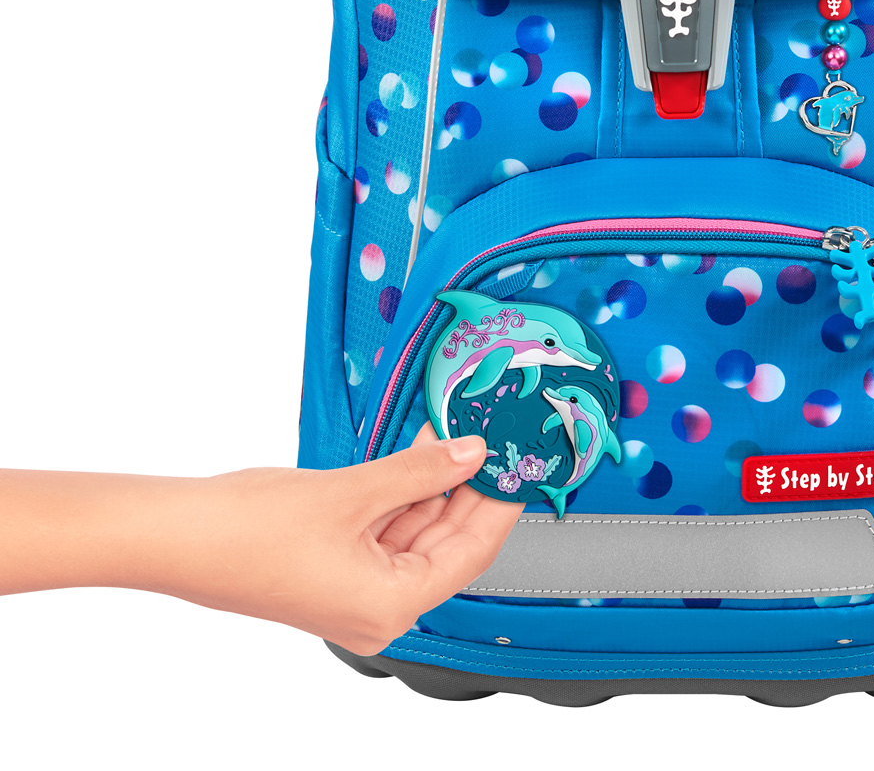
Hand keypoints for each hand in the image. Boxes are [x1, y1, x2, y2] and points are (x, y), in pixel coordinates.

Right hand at [0, 427, 522, 655]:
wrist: (179, 535)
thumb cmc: (250, 530)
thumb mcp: (354, 491)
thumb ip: (422, 471)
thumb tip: (472, 454)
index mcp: (390, 606)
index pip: (471, 553)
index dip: (499, 504)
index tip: (520, 467)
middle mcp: (377, 610)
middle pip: (445, 545)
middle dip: (468, 490)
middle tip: (492, 442)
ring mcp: (353, 593)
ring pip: (415, 535)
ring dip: (434, 487)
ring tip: (455, 436)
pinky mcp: (333, 572)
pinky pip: (384, 533)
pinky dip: (402, 495)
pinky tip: (417, 456)